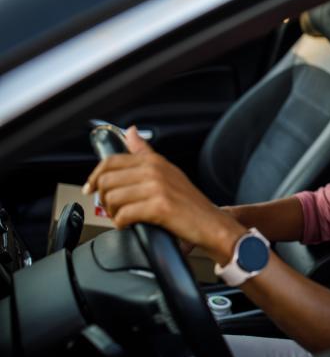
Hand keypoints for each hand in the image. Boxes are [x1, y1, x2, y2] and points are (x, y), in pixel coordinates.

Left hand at [83, 126, 244, 263]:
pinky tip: (130, 225)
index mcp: (154, 161)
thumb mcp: (168, 171)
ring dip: (112, 213)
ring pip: (112, 198)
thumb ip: (145, 152)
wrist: (212, 223)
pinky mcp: (159, 207)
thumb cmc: (190, 202)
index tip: (91, 188)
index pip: (110, 162)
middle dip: (103, 198)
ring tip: (122, 218)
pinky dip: (122, 224)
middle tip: (112, 209)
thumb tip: (131, 131)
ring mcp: (157, 188)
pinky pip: (124, 215)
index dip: (95, 177)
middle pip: (107, 181)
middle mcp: (155, 170)